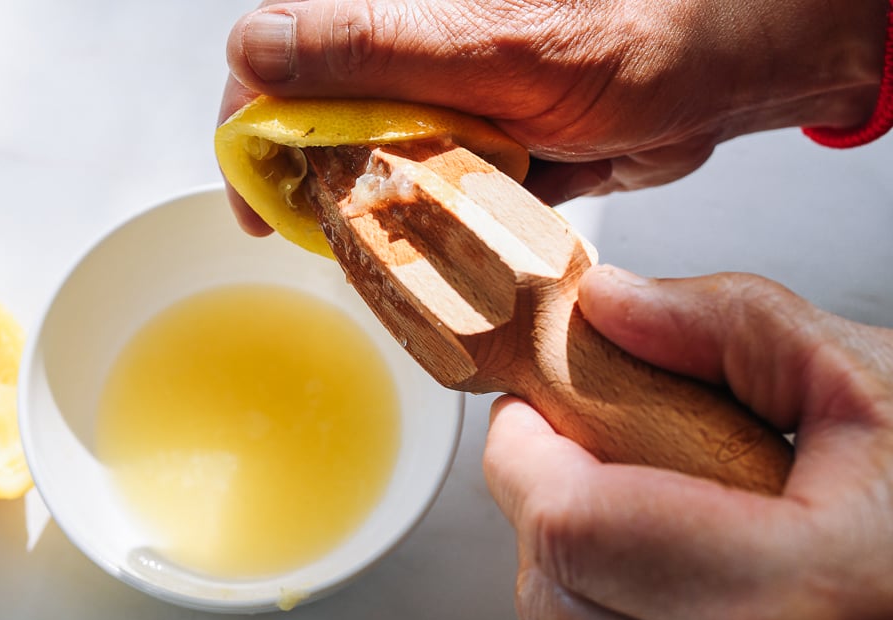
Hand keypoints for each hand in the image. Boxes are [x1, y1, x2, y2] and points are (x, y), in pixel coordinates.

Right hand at [220, 0, 884, 218]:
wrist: (717, 70)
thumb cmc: (634, 34)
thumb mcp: (495, 45)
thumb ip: (372, 46)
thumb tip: (256, 49)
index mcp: (393, 5)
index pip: (275, 54)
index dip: (253, 130)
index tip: (260, 203)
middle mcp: (405, 45)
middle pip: (316, 122)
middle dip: (318, 188)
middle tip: (334, 239)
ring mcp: (439, 95)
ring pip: (366, 165)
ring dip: (375, 216)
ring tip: (404, 245)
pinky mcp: (471, 136)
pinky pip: (424, 192)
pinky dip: (432, 228)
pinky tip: (453, 241)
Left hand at [484, 265, 892, 619]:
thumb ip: (740, 334)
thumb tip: (610, 309)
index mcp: (799, 611)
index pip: (566, 526)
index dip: (524, 452)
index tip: (535, 407)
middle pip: (549, 589)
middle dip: (556, 506)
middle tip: (609, 452)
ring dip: (605, 568)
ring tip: (700, 527)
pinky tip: (727, 599)